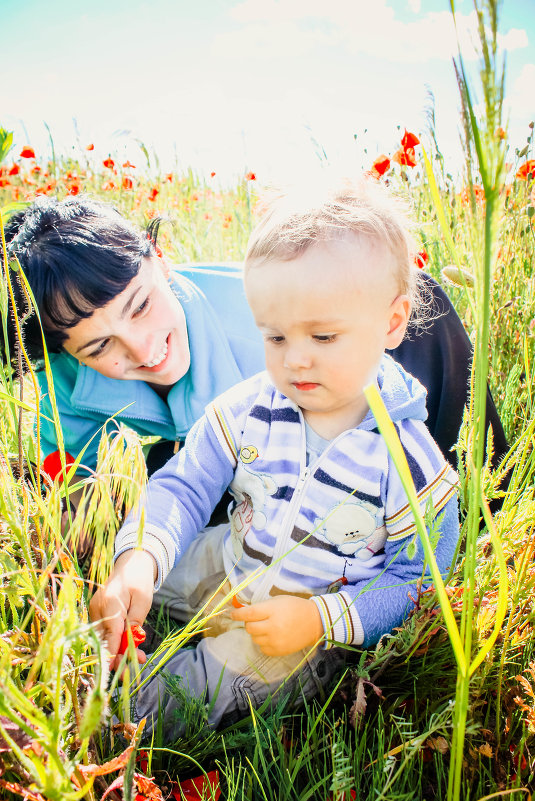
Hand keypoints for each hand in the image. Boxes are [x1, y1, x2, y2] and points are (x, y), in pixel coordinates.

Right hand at [89, 550, 156, 669]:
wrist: (130, 565)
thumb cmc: (139, 581)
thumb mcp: (144, 599)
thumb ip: (136, 620)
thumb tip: (130, 642)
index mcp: (110, 601)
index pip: (111, 631)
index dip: (114, 651)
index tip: (116, 667)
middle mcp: (98, 607)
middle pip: (104, 638)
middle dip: (119, 655)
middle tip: (137, 662)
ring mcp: (95, 612)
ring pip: (103, 639)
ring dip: (118, 651)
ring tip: (139, 657)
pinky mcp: (97, 615)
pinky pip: (104, 633)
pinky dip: (115, 642)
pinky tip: (129, 647)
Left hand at [231, 596, 323, 655]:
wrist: (314, 622)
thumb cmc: (295, 607)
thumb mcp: (278, 601)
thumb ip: (261, 606)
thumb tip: (242, 611)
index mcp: (273, 611)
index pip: (249, 614)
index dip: (238, 614)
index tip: (232, 613)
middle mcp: (273, 627)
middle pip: (249, 628)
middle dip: (249, 622)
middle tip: (256, 619)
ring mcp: (276, 641)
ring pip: (254, 639)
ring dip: (257, 633)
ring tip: (267, 627)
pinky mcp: (279, 651)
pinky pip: (262, 648)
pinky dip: (263, 642)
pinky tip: (272, 636)